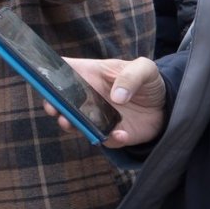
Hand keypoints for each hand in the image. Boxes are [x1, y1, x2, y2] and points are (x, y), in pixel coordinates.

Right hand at [46, 57, 166, 146]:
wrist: (166, 106)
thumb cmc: (147, 81)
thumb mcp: (144, 68)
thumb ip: (131, 76)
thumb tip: (116, 97)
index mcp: (90, 74)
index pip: (63, 71)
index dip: (49, 74)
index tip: (43, 80)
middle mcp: (87, 97)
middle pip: (60, 100)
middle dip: (52, 105)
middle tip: (53, 108)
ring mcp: (96, 117)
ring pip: (74, 123)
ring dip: (70, 124)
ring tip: (70, 122)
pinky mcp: (111, 134)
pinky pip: (105, 139)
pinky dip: (110, 138)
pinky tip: (119, 133)